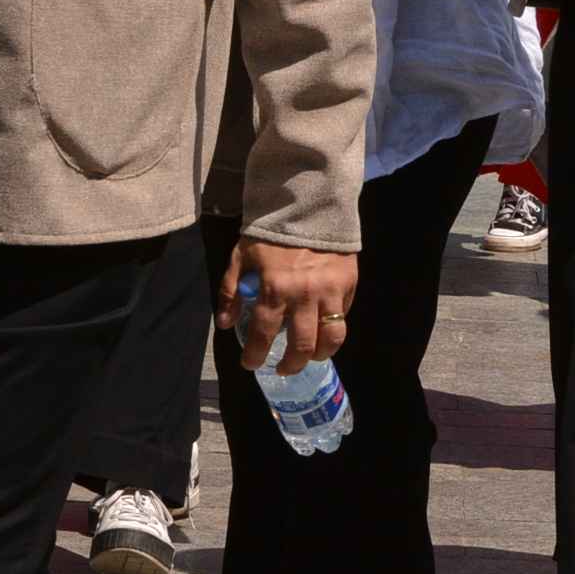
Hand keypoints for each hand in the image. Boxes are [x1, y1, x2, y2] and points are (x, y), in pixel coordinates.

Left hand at [219, 239, 357, 375]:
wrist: (308, 206)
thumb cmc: (270, 234)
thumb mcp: (241, 258)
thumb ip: (231, 291)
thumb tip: (226, 324)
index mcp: (274, 289)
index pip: (263, 334)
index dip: (255, 356)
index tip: (250, 364)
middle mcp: (303, 295)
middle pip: (302, 345)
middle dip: (291, 364)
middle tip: (283, 368)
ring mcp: (329, 291)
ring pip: (331, 337)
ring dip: (320, 354)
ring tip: (311, 357)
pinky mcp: (348, 283)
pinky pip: (343, 315)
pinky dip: (333, 327)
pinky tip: (324, 329)